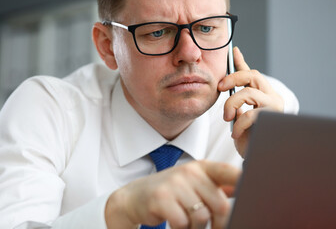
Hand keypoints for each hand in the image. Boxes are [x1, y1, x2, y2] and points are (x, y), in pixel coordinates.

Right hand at [105, 160, 240, 228]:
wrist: (135, 196)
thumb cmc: (171, 192)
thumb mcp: (193, 184)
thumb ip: (216, 187)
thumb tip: (243, 190)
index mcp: (201, 167)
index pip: (229, 172)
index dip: (244, 181)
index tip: (254, 193)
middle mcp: (189, 171)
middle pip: (220, 204)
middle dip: (220, 223)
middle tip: (213, 228)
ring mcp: (175, 183)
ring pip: (202, 217)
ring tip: (188, 225)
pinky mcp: (162, 198)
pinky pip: (183, 223)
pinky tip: (175, 224)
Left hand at [218, 47, 283, 156]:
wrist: (258, 157)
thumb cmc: (248, 137)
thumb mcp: (239, 116)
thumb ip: (236, 101)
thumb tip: (226, 85)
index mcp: (263, 94)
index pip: (251, 74)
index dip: (241, 62)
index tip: (233, 51)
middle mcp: (272, 97)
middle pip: (252, 75)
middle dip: (232, 78)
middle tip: (220, 88)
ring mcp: (274, 107)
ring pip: (248, 93)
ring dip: (232, 104)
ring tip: (228, 118)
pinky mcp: (272, 119)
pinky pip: (250, 114)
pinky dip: (238, 124)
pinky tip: (235, 133)